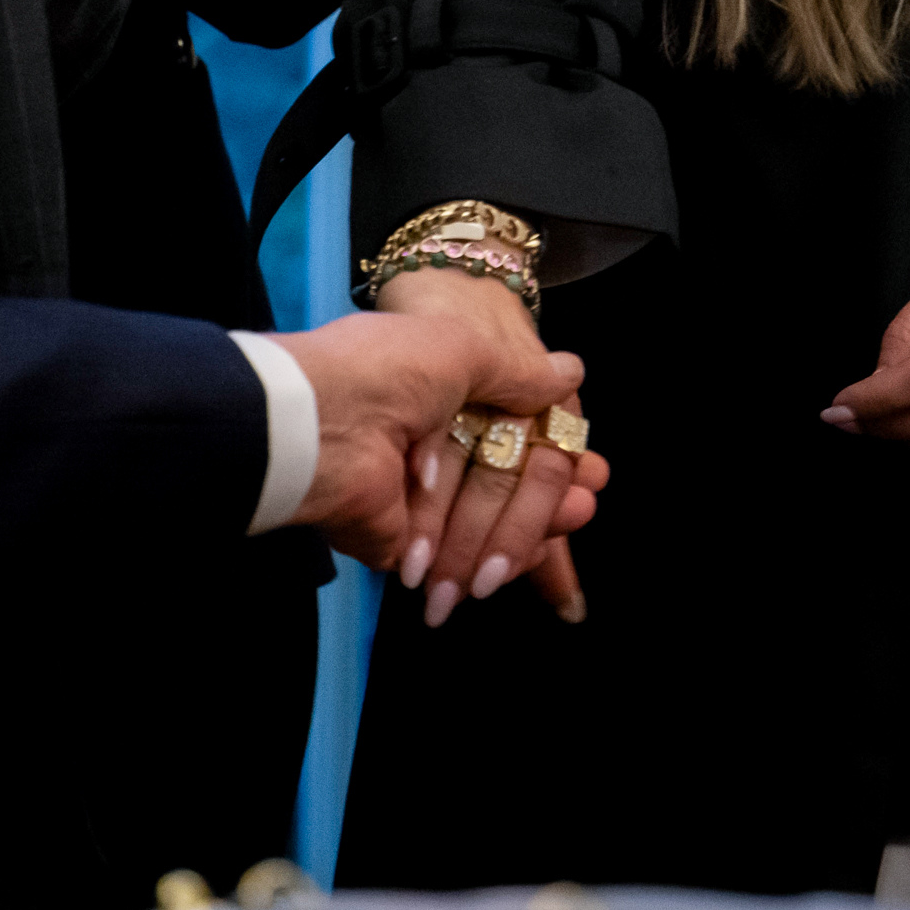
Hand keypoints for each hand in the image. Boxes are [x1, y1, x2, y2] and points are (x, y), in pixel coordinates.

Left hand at [272, 308, 601, 601]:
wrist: (319, 419)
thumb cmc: (388, 370)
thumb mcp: (464, 350)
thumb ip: (518, 373)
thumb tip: (569, 372)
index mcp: (444, 394)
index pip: (512, 432)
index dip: (552, 453)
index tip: (590, 471)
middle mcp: (431, 445)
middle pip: (504, 483)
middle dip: (546, 497)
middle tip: (584, 506)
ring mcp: (418, 498)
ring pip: (488, 525)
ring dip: (528, 529)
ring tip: (574, 520)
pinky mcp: (404, 542)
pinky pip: (461, 558)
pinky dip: (496, 559)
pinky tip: (525, 558)